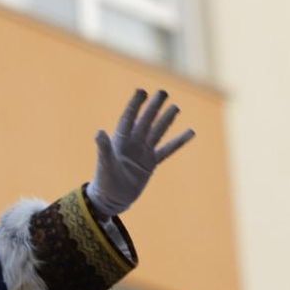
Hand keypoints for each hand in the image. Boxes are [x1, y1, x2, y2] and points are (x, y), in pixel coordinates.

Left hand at [86, 88, 193, 218]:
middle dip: (153, 107)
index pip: (128, 119)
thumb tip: (99, 132)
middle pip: (146, 121)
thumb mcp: (105, 164)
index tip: (142, 91)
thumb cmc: (105, 181)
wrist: (112, 199)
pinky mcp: (151, 163)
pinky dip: (178, 142)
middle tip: (163, 92)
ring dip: (166, 120)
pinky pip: (167, 150)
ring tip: (175, 107)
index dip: (134, 105)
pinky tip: (190, 132)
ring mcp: (143, 152)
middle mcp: (133, 143)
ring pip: (157, 132)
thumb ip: (104, 148)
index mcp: (120, 141)